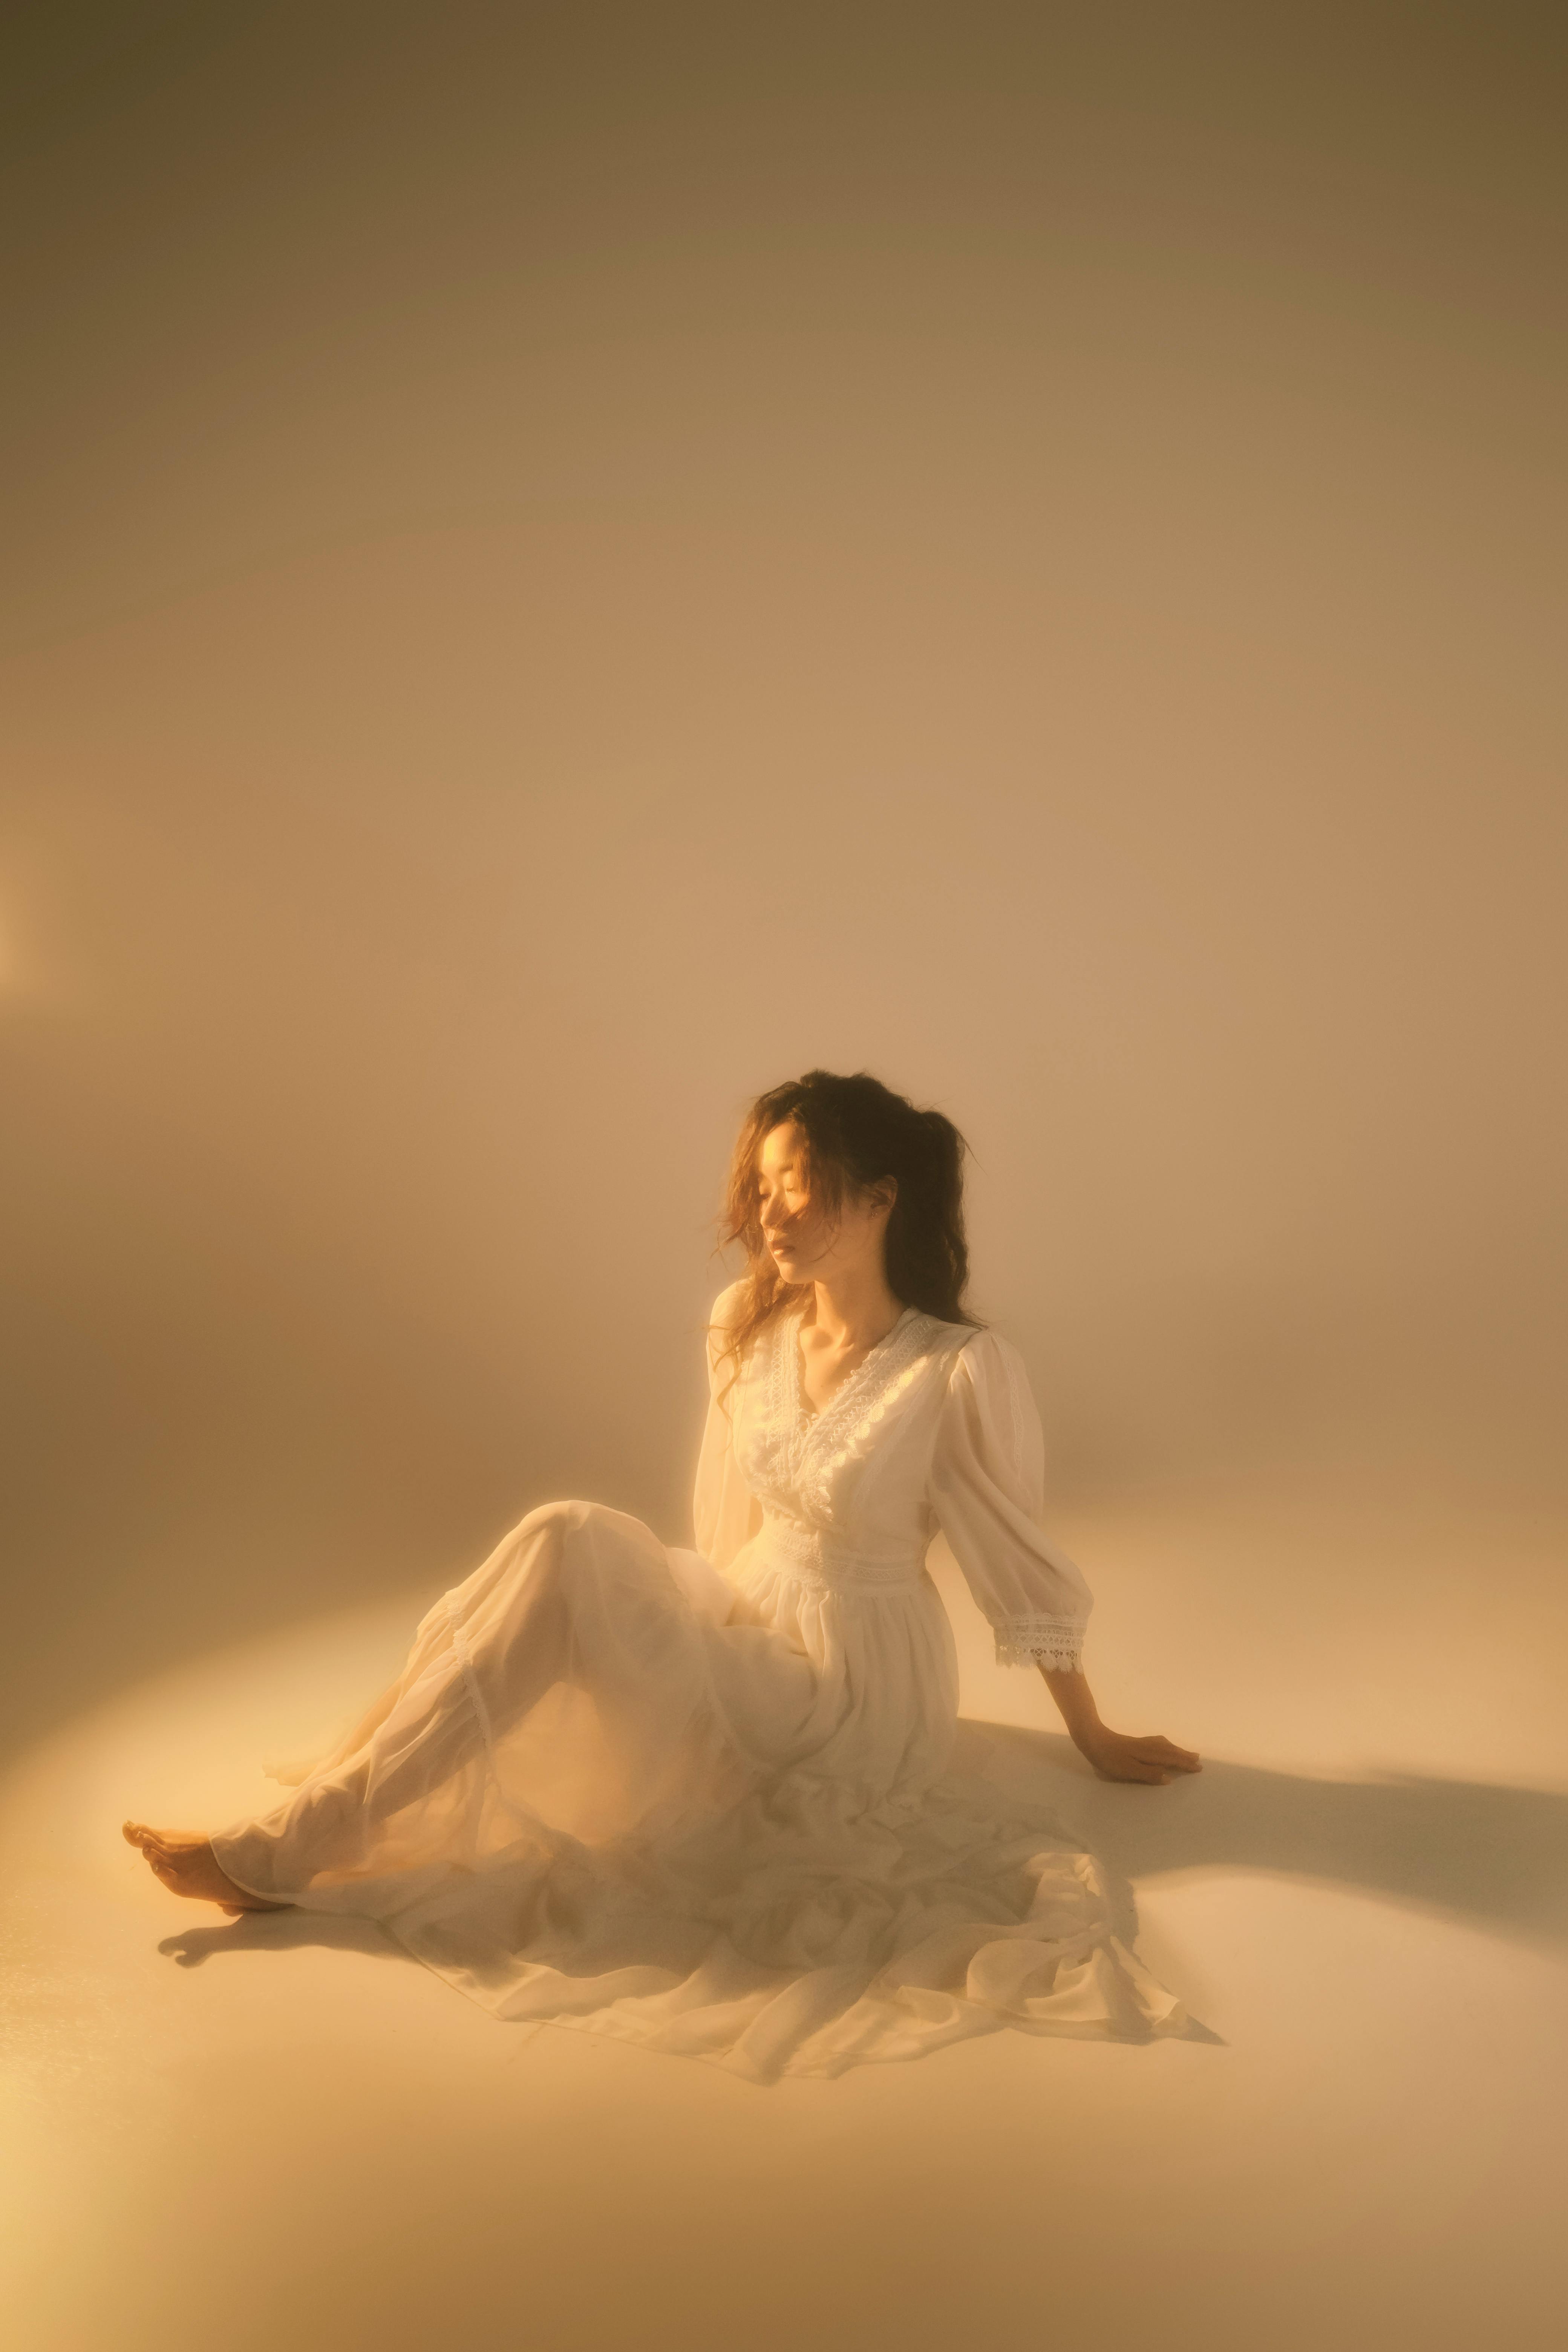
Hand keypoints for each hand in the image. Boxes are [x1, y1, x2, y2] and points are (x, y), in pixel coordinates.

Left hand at [1073, 1724, 1201, 1784]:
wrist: (1093, 1740)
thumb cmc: (1110, 1759)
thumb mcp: (1128, 1770)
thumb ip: (1149, 1774)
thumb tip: (1169, 1778)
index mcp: (1149, 1754)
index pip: (1171, 1759)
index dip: (1184, 1763)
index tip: (1198, 1768)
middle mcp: (1149, 1746)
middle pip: (1170, 1750)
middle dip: (1184, 1755)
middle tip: (1198, 1760)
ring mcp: (1142, 1743)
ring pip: (1165, 1745)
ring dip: (1177, 1749)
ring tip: (1187, 1753)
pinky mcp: (1135, 1742)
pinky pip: (1159, 1743)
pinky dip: (1168, 1746)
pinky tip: (1165, 1747)